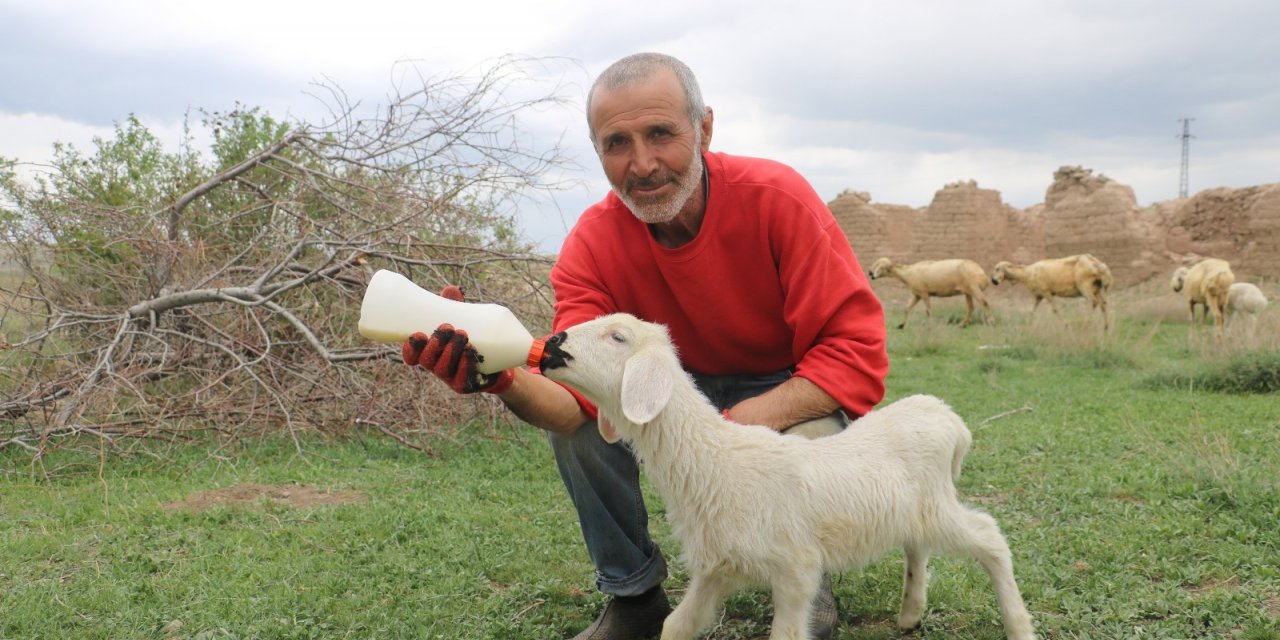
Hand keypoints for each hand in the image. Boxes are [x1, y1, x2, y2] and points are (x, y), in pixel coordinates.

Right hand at [400, 285, 514, 394]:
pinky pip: (462, 379)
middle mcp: (436, 366)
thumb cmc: (471, 335)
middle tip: (448, 327)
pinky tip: (470, 353)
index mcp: (430, 352)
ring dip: (450, 351)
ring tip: (463, 335)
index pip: (412, 356)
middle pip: (427, 360)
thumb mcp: (462, 318)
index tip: (416, 334)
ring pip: (443, 368)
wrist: (496, 360)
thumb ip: (454, 305)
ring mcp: (450, 377)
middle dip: (435, 343)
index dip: (410, 349)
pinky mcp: (466, 385)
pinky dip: (465, 365)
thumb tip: (450, 290)